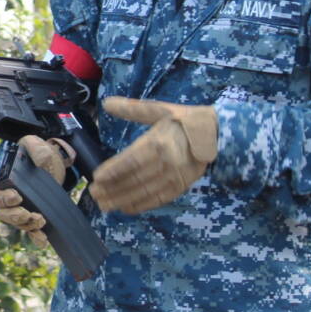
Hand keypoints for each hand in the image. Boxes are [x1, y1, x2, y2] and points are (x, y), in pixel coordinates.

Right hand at [0, 135, 73, 248]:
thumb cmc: (36, 153)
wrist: (50, 163)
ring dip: (27, 225)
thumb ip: (37, 149)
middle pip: (4, 213)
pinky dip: (36, 237)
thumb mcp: (36, 145)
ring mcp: (21, 209)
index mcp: (5, 182)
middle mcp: (9, 198)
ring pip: (17, 223)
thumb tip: (40, 161)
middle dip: (15, 216)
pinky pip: (31, 231)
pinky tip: (43, 240)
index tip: (17, 197)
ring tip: (41, 221)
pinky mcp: (34, 216)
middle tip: (27, 214)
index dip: (5, 198)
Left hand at [90, 96, 218, 213]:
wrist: (217, 134)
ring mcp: (175, 177)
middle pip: (135, 179)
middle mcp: (167, 162)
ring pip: (145, 191)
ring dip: (123, 199)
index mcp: (159, 142)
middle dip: (112, 188)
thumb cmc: (184, 120)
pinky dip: (142, 205)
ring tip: (104, 205)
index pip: (131, 160)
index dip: (113, 171)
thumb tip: (106, 103)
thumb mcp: (159, 110)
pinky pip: (159, 199)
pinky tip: (125, 208)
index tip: (96, 178)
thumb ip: (132, 109)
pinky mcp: (182, 186)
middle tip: (93, 194)